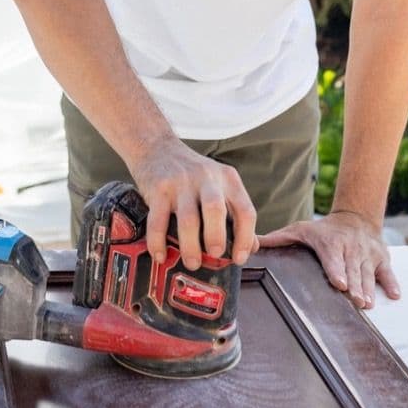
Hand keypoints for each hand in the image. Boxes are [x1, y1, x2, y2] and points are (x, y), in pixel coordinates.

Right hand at [129, 135, 257, 271]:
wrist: (156, 145)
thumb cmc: (191, 172)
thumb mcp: (218, 183)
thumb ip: (234, 211)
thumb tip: (251, 246)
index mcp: (227, 178)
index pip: (245, 210)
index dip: (246, 237)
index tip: (239, 258)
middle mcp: (206, 178)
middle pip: (216, 210)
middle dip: (216, 238)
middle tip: (214, 255)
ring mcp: (181, 182)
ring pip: (188, 219)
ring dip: (190, 246)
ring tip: (192, 262)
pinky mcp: (159, 188)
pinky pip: (158, 221)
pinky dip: (158, 242)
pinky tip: (160, 255)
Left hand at [257, 211, 399, 309]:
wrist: (356, 217)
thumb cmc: (324, 230)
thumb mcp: (301, 229)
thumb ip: (278, 239)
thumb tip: (252, 245)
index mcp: (330, 243)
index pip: (333, 258)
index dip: (337, 270)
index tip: (339, 283)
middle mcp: (350, 248)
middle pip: (352, 270)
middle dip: (354, 286)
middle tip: (356, 301)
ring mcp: (367, 254)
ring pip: (368, 273)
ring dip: (368, 288)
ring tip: (367, 304)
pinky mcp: (381, 258)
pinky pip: (387, 271)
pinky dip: (391, 282)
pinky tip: (394, 295)